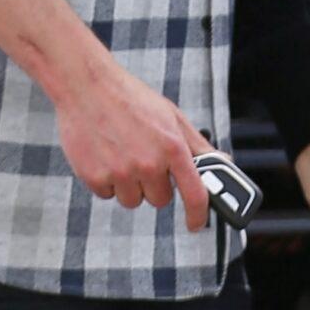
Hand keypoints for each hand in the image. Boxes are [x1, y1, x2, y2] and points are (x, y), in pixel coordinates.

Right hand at [54, 60, 209, 229]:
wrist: (86, 85)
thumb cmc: (131, 99)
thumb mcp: (171, 116)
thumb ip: (198, 144)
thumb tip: (223, 162)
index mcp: (173, 147)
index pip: (195, 194)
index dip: (198, 215)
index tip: (196, 224)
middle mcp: (148, 163)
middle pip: (160, 200)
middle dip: (155, 186)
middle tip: (145, 160)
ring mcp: (121, 172)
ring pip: (132, 200)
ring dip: (129, 185)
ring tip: (122, 154)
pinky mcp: (95, 177)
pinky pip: (107, 194)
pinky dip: (107, 180)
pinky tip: (105, 155)